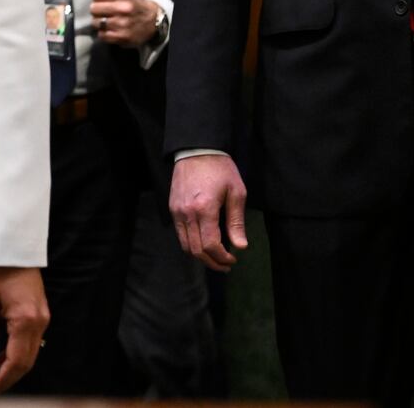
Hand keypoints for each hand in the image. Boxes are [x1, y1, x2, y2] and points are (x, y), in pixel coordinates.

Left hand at [0, 266, 48, 396]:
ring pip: (31, 352)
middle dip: (10, 377)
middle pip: (27, 361)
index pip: (16, 360)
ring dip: (14, 364)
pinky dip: (19, 351)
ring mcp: (43, 317)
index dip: (4, 379)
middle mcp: (39, 322)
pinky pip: (32, 340)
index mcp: (25, 320)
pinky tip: (4, 352)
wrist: (14, 246)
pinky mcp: (41, 312)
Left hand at [91, 0, 160, 46]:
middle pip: (94, 8)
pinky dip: (104, 33)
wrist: (152, 21)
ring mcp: (123, 24)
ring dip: (99, 22)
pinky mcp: (122, 37)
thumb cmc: (132, 2)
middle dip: (98, 9)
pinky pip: (101, 35)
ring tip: (108, 19)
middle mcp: (125, 8)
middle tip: (106, 10)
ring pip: (96, 22)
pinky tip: (111, 28)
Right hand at [169, 152, 248, 271]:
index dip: (222, 258)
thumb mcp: (236, 192)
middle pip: (196, 250)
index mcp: (205, 209)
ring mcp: (177, 211)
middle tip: (226, 265)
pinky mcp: (172, 208)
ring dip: (200, 256)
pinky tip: (203, 242)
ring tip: (215, 258)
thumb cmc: (221, 169)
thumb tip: (241, 246)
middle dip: (212, 262)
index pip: (210, 245)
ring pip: (185, 245)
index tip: (233, 260)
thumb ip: (236, 221)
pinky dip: (191, 244)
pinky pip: (179, 234)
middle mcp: (187, 213)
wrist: (197, 149)